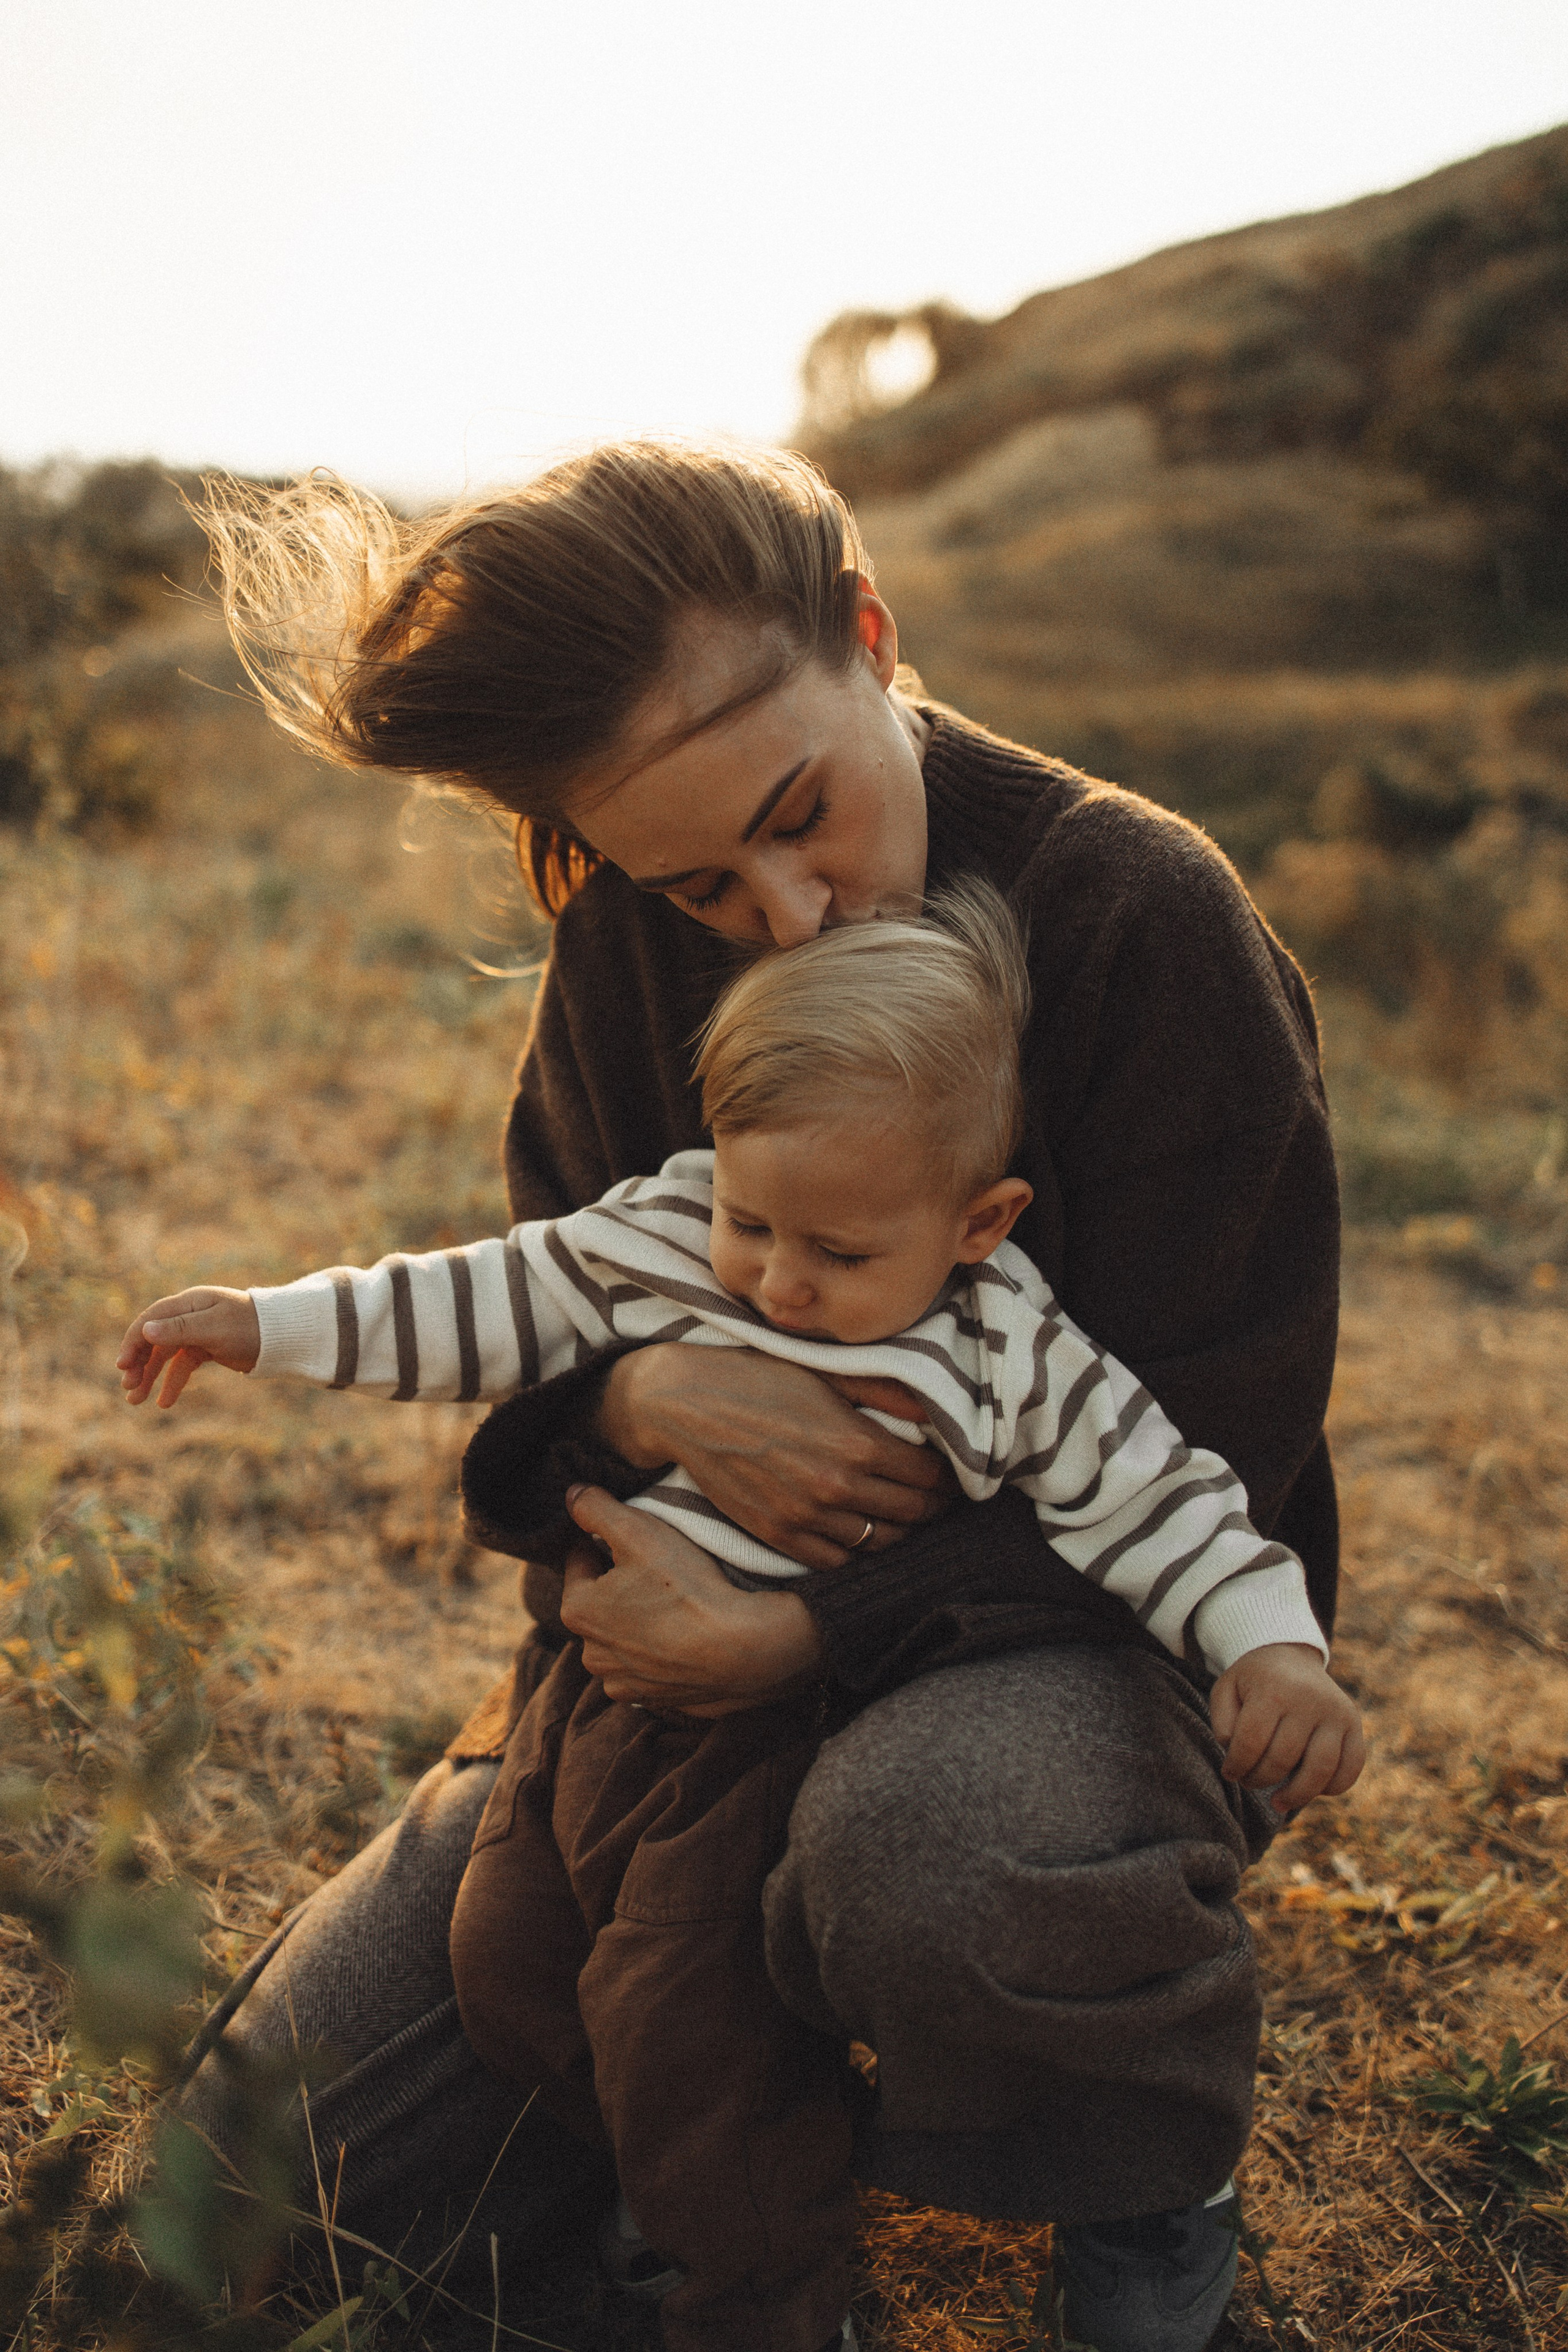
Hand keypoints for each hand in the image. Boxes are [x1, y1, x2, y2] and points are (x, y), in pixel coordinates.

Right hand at [117, 1286, 260, 1407]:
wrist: (284, 1336)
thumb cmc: (251, 1327)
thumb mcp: (215, 1328)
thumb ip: (181, 1329)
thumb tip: (146, 1330)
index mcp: (189, 1302)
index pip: (150, 1321)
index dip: (133, 1342)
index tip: (122, 1366)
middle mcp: (189, 1315)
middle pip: (154, 1339)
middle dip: (138, 1363)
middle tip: (128, 1388)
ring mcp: (197, 1333)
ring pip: (165, 1356)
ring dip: (149, 1376)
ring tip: (136, 1401)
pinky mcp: (207, 1349)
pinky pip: (183, 1365)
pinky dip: (173, 1381)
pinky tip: (164, 1402)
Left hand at [558, 1484, 824, 1716]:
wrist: (745, 1650)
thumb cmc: (687, 1587)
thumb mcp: (638, 1531)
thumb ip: (595, 1509)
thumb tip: (572, 1495)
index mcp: (577, 1611)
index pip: (581, 1559)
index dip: (608, 1542)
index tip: (639, 1540)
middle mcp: (592, 1655)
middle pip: (602, 1602)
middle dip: (622, 1586)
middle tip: (661, 1570)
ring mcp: (625, 1684)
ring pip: (625, 1638)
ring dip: (641, 1622)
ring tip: (677, 1604)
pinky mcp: (657, 1701)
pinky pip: (653, 1667)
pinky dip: (664, 1653)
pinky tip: (688, 1636)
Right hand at [596, 1345, 953, 1570]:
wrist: (686, 1404)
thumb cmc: (759, 1378)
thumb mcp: (826, 1371)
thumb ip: (884, 1391)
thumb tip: (933, 1408)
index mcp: (856, 1443)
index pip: (929, 1476)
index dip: (948, 1477)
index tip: (952, 1474)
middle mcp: (836, 1486)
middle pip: (912, 1513)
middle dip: (933, 1506)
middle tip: (939, 1497)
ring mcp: (805, 1516)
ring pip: (878, 1543)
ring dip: (899, 1531)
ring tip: (903, 1516)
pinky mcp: (776, 1535)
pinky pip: (835, 1561)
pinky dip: (855, 1552)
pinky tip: (860, 1532)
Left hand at [1209, 1643, 1365, 1814]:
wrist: (1289, 1656)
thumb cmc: (1253, 1682)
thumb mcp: (1227, 1689)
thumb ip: (1222, 1721)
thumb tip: (1233, 1750)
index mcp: (1273, 1688)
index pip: (1252, 1741)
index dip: (1237, 1766)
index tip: (1230, 1773)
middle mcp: (1309, 1699)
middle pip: (1284, 1759)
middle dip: (1260, 1780)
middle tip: (1249, 1781)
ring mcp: (1336, 1712)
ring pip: (1321, 1769)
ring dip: (1297, 1795)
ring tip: (1278, 1802)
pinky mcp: (1354, 1723)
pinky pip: (1352, 1766)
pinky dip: (1334, 1787)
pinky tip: (1312, 1790)